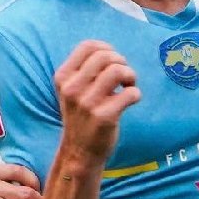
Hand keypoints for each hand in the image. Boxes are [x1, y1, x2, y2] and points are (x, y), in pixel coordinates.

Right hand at [54, 40, 139, 164]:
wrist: (79, 152)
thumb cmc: (82, 116)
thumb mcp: (72, 90)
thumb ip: (84, 70)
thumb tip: (110, 51)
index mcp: (63, 77)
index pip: (88, 46)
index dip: (107, 48)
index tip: (113, 61)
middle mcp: (72, 88)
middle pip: (105, 56)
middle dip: (121, 62)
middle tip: (123, 77)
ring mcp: (87, 103)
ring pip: (117, 70)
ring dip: (130, 75)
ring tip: (128, 86)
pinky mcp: (104, 117)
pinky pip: (130, 93)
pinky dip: (135, 94)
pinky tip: (130, 100)